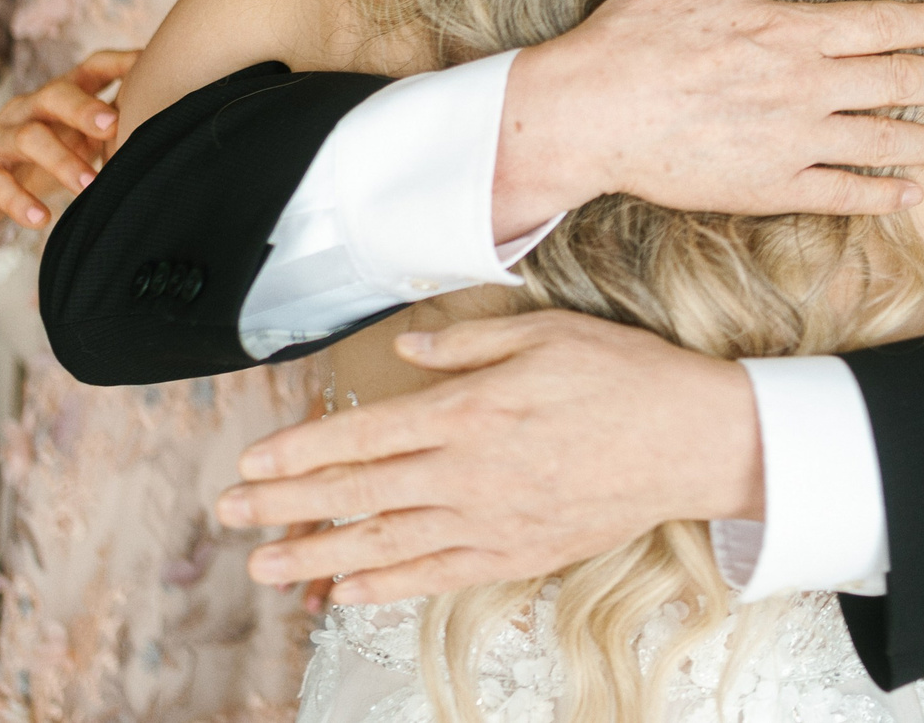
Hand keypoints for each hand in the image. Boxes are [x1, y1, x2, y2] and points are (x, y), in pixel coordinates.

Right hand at [0, 50, 137, 232]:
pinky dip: (19, 202)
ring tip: (88, 186)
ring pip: (29, 138)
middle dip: (84, 109)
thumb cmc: (41, 154)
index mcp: (58, 97)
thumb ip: (112, 125)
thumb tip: (173, 119)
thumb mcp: (76, 134)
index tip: (149, 64)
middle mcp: (28, 108)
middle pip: (54, 95)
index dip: (119, 63)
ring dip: (61, 161)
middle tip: (113, 127)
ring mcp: (0, 137)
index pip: (90, 68)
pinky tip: (41, 219)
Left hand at [218, 310, 760, 602]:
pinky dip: (385, 585)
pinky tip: (345, 590)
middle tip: (230, 515)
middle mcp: (469, 472)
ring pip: (384, 542)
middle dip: (285, 506)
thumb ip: (468, 346)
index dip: (301, 451)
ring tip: (264, 566)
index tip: (254, 461)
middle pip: (358, 492)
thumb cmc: (625, 376)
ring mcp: (490, 520)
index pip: (363, 434)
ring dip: (317, 554)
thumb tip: (405, 353)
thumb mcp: (546, 332)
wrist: (693, 441)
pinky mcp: (515, 552)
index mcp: (471, 410)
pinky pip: (434, 576)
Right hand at [493, 0, 923, 239]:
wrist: (588, 113)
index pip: (882, 26)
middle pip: (896, 81)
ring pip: (881, 141)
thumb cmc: (630, 36)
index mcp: (790, 31)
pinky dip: (880, 195)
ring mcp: (791, 141)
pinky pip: (839, 193)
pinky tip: (908, 193)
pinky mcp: (768, 187)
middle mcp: (804, 87)